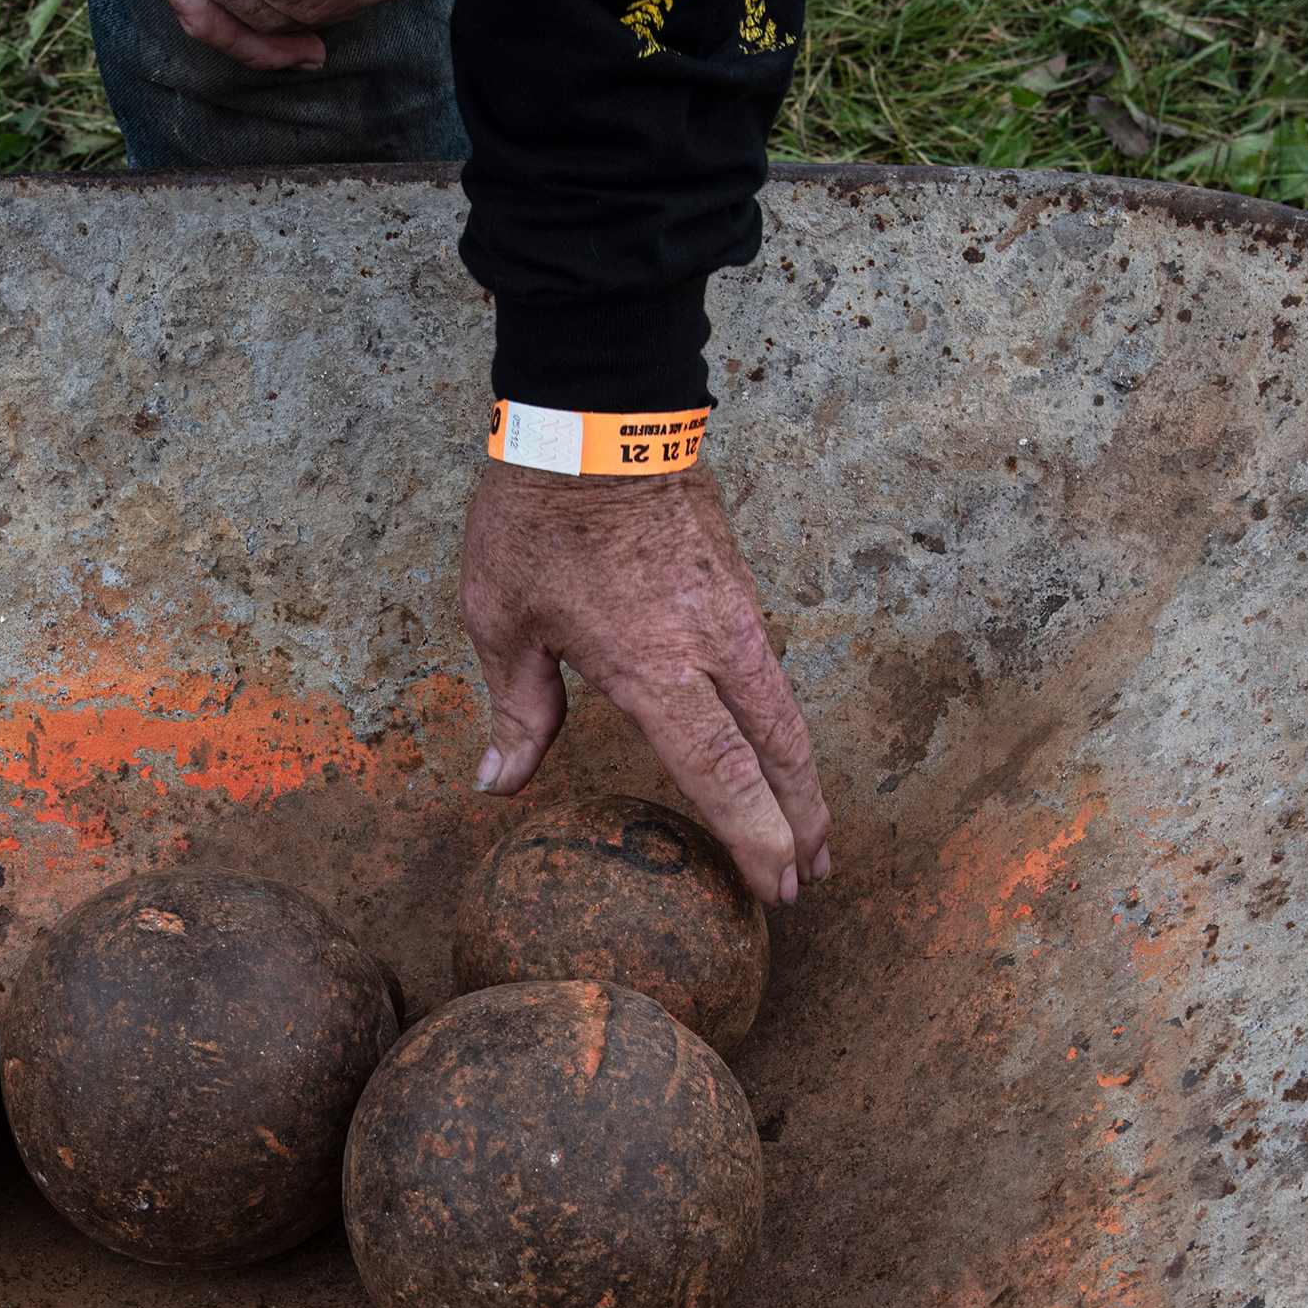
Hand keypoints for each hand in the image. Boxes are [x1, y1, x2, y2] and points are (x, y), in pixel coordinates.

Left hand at [458, 460, 836, 903]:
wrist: (596, 422)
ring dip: (799, 778)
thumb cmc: (538, 521)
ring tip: (808, 833)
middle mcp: (711, 647)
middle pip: (779, 753)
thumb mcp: (502, 622)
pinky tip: (772, 752)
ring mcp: (734, 615)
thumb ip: (517, 711)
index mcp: (652, 667)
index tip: (775, 885)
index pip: (721, 773)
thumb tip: (499, 784)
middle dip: (800, 824)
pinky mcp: (738, 588)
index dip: (753, 837)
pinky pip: (768, 673)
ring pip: (785, 713)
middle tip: (807, 882)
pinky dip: (779, 726)